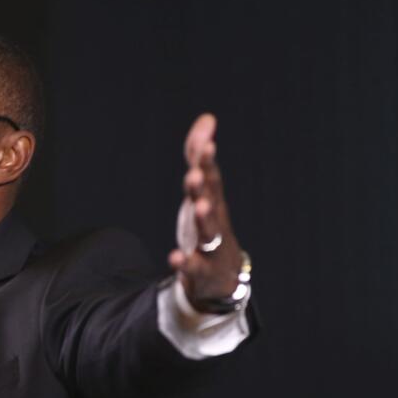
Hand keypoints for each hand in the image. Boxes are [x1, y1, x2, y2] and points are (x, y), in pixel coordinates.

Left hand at [169, 114, 244, 309]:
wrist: (222, 278)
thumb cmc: (209, 226)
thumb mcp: (202, 191)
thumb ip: (198, 156)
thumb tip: (207, 118)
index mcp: (213, 202)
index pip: (211, 178)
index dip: (207, 162)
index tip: (207, 144)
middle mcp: (215, 221)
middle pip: (210, 201)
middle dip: (203, 187)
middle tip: (194, 173)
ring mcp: (211, 247)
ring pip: (208, 232)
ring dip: (204, 219)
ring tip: (198, 206)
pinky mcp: (202, 271)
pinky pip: (194, 266)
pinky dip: (185, 262)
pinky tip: (174, 257)